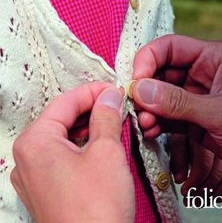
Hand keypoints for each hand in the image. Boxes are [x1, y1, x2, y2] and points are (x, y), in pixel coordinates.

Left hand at [11, 82, 134, 222]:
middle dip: (91, 110)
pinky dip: (81, 146)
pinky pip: (61, 157)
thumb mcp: (106, 152)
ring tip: (112, 122)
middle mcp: (27, 157)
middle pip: (61, 119)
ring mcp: (34, 176)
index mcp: (35, 142)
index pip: (65, 102)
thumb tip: (109, 97)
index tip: (113, 89)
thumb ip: (106, 116)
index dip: (93, 92)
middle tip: (116, 105)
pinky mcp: (45, 190)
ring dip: (88, 128)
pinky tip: (101, 145)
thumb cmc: (95, 210)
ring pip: (63, 138)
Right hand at [131, 35, 221, 172]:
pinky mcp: (194, 121)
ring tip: (145, 123)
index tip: (135, 80)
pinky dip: (156, 123)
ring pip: (162, 96)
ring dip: (149, 109)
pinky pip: (168, 117)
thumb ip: (179, 101)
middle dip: (146, 89)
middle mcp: (203, 75)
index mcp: (214, 58)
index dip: (149, 59)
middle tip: (136, 105)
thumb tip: (140, 90)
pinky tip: (151, 131)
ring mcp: (196, 98)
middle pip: (162, 72)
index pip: (171, 47)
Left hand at [169, 134, 221, 203]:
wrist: (202, 131)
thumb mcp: (180, 142)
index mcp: (206, 136)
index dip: (194, 182)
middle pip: (216, 176)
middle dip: (202, 193)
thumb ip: (178, 158)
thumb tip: (178, 180)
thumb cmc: (189, 137)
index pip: (203, 165)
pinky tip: (214, 197)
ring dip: (213, 196)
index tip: (184, 192)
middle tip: (190, 200)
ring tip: (200, 201)